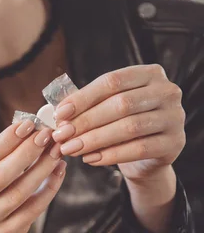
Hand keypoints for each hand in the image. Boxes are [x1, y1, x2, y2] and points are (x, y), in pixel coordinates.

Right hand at [0, 122, 65, 232]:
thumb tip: (32, 126)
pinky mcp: (8, 231)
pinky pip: (34, 208)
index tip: (27, 124)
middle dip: (26, 153)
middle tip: (46, 135)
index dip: (5, 141)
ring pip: (19, 193)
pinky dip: (50, 188)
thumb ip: (4, 146)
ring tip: (55, 150)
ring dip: (42, 168)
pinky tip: (58, 170)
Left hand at [52, 65, 185, 182]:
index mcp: (150, 73)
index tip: (59, 114)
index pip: (112, 81)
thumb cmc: (124, 125)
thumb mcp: (108, 108)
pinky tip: (90, 159)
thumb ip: (88, 104)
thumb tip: (57, 111)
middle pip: (121, 104)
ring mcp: (175, 117)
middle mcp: (167, 91)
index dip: (83, 98)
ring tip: (71, 149)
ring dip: (95, 139)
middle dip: (86, 121)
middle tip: (62, 135)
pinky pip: (139, 149)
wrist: (149, 156)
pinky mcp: (175, 142)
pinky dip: (111, 155)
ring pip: (129, 127)